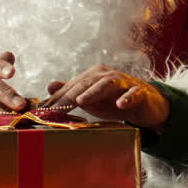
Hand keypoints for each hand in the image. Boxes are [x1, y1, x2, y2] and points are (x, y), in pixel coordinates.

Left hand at [45, 65, 169, 128]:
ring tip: (81, 101)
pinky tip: (120, 104)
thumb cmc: (113, 100)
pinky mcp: (140, 93)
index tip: (41, 111)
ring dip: (94, 92)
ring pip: (108, 84)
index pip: (71, 88)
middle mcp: (106, 76)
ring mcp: (124, 83)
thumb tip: (49, 85)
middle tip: (54, 109)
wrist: (145, 104)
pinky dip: (127, 98)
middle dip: (69, 96)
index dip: (56, 99)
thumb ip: (72, 92)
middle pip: (85, 84)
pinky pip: (134, 94)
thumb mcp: (91, 98)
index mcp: (93, 76)